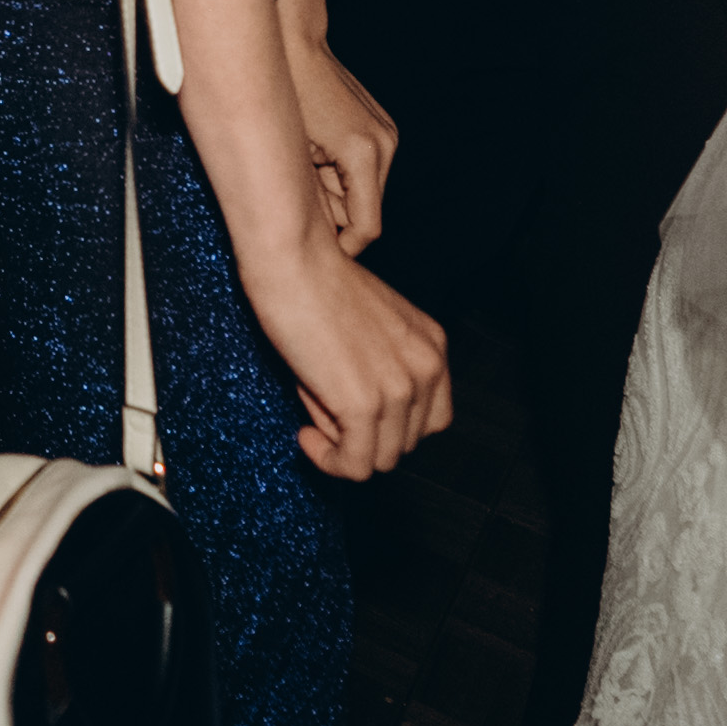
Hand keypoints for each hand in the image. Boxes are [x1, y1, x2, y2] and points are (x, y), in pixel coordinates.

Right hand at [236, 234, 454, 480]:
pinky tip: (306, 436)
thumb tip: (361, 424)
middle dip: (364, 435)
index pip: (432, 420)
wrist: (293, 259)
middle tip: (323, 406)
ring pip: (382, 460)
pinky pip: (355, 466)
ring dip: (343, 448)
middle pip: (407, 444)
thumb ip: (384, 368)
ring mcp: (400, 389)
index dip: (391, 427)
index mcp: (433, 346)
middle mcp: (427, 368)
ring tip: (313, 413)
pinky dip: (329, 461)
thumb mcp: (372, 324)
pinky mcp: (365, 405)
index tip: (353, 416)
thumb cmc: (316, 282)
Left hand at [282, 32, 395, 254]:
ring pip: (364, 190)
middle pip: (365, 211)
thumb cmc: (285, 96)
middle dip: (334, 211)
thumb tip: (322, 235)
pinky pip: (364, 169)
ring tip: (307, 163)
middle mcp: (385, 145)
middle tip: (300, 191)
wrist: (295, 43)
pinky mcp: (382, 128)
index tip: (314, 249)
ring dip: (336, 189)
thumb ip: (316, 199)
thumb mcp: (294, 156)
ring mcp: (387, 135)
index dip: (343, 248)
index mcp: (364, 155)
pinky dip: (341, 171)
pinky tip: (318, 151)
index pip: (366, 228)